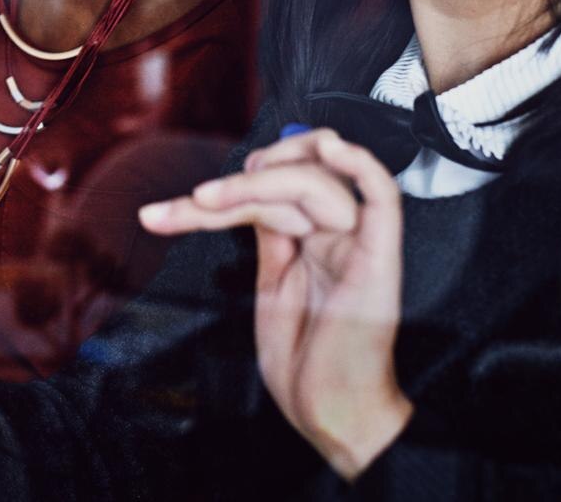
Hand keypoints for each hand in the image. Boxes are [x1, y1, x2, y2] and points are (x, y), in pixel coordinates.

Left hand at [141, 128, 411, 479]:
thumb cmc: (307, 361)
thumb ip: (268, 235)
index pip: (268, 191)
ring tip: (209, 199)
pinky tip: (331, 147)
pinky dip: (361, 165)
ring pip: (313, 181)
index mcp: (312, 240)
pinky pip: (383, 197)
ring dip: (255, 183)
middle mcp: (335, 234)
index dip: (222, 192)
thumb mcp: (272, 286)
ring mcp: (356, 242)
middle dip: (235, 183)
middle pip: (288, 178)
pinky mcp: (378, 258)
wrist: (331, 413)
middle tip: (197, 201)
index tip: (178, 208)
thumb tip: (245, 194)